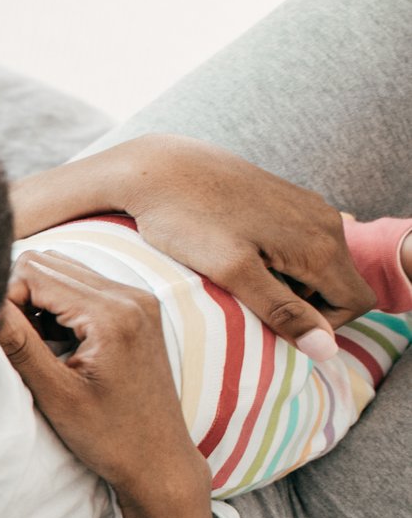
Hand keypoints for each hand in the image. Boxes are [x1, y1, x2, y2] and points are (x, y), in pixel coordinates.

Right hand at [0, 250, 205, 502]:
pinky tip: (55, 344)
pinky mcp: (136, 311)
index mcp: (112, 314)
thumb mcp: (56, 394)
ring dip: (37, 301)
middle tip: (15, 342)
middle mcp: (131, 296)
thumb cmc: (110, 436)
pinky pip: (83, 288)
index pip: (34, 272)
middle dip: (19, 296)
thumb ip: (18, 345)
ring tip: (35, 345)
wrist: (159, 460)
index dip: (4, 300)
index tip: (0, 339)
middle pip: (48, 264)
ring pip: (63, 272)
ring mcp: (137, 301)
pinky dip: (57, 307)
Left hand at [57, 135, 365, 359]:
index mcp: (321, 244)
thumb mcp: (233, 273)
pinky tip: (238, 254)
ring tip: (237, 275)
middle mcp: (327, 222)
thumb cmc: (189, 221)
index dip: (321, 323)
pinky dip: (279, 260)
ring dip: (288, 282)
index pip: (356, 304)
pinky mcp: (289, 199)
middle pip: (339, 284)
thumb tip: (326, 348)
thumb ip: (282, 311)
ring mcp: (309, 207)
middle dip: (302, 303)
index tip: (273, 321)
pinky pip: (302, 243)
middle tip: (247, 298)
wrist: (162, 169)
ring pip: (320, 265)